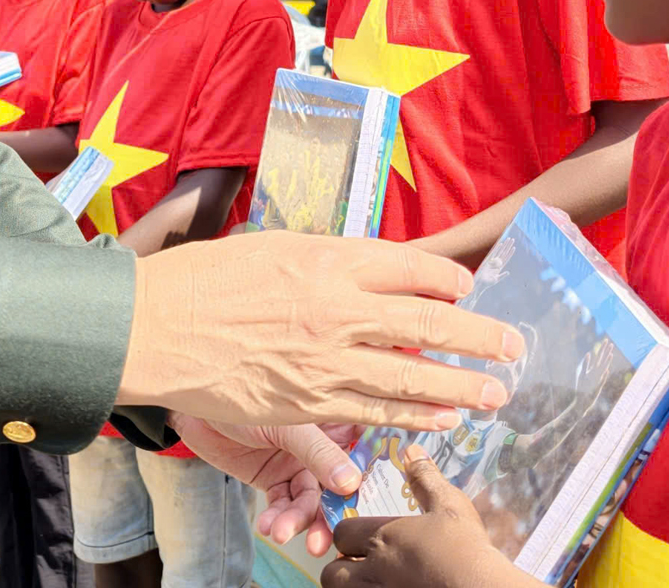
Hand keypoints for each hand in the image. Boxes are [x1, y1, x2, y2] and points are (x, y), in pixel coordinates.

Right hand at [118, 233, 521, 431]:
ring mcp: (324, 360)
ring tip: (494, 393)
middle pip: (426, 324)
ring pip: (411, 378)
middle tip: (513, 347)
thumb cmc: (205, 278)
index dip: (448, 279)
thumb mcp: (272, 246)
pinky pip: (374, 411)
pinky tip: (442, 421)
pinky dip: (414, 417)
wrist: (156, 327)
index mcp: (327, 259)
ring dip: (460, 388)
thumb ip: (327, 261)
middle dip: (477, 338)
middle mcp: (336, 308)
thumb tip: (371, 272)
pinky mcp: (306, 402)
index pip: (410, 266)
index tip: (468, 288)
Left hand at [174, 415, 358, 555]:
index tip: (375, 510)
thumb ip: (319, 453)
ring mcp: (299, 465)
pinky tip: (267, 525)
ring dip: (297, 522)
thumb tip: (351, 485)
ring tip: (280, 532)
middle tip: (320, 541)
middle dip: (331, 516)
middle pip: (340, 487)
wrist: (197, 407)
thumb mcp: (288, 424)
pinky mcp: (276, 480)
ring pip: (310, 503)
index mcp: (335, 422)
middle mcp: (323, 447)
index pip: (366, 452)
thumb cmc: (246, 395)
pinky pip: (283, 506)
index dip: (375, 481)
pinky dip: (277, 519)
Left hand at [322, 444, 525, 587]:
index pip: (342, 533)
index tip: (358, 534)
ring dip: (351, 585)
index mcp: (384, 538)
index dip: (347, 533)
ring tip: (370, 580)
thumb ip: (425, 478)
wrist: (481, 587)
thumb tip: (411, 452)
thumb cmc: (465, 547)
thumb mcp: (448, 504)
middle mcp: (375, 571)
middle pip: (332, 574)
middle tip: (357, 564)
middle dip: (339, 569)